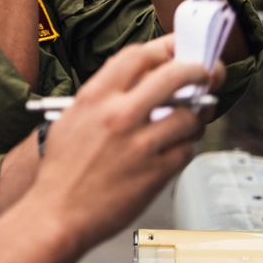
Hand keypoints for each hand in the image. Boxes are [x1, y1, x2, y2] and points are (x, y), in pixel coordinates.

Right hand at [34, 35, 222, 251]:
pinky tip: (180, 145)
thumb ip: (104, 95)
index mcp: (95, 97)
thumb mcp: (72, 117)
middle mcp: (119, 115)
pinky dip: (188, 145)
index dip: (164, 48)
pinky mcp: (155, 172)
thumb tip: (140, 79)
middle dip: (198, 70)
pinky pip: (187, 149)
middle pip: (175, 76)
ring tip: (194, 117)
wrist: (57, 214)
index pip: (139, 55)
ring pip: (190, 115)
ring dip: (198, 114)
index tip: (175, 51)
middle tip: (205, 73)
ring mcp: (139, 144)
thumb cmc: (62, 170)